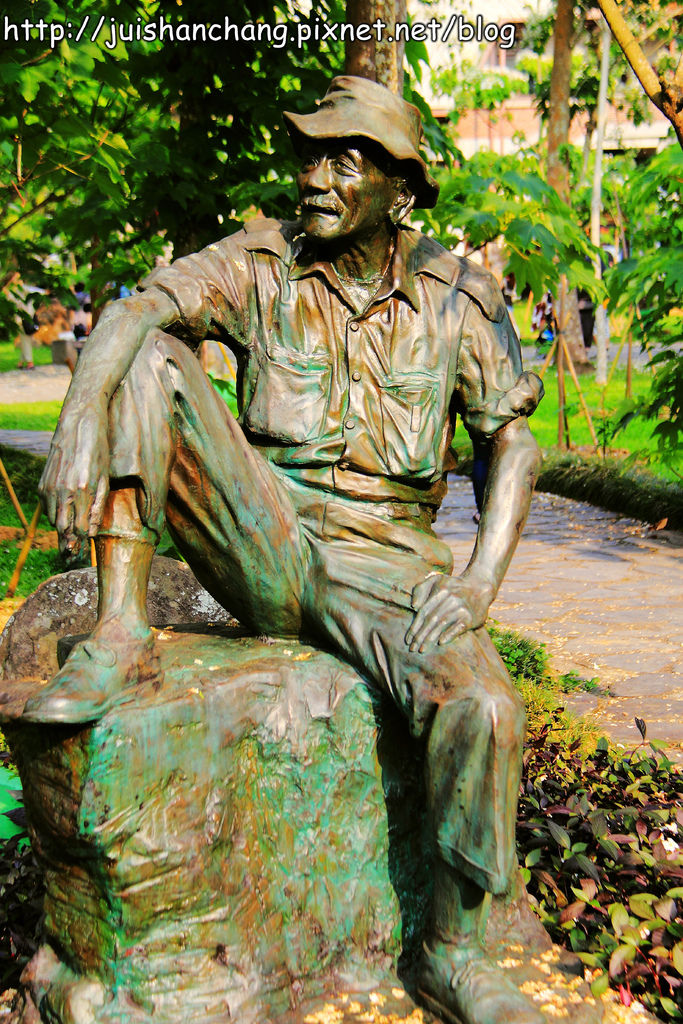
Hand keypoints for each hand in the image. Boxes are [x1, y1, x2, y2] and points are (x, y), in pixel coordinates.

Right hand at [39, 402, 109, 561]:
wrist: (79, 423)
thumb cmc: (99, 449)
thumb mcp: (105, 478)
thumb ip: (97, 507)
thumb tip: (90, 533)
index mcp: (83, 490)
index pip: (80, 530)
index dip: (81, 545)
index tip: (82, 555)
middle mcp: (63, 491)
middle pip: (63, 529)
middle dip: (67, 544)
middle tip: (71, 559)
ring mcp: (50, 487)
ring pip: (54, 520)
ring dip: (61, 532)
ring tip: (67, 545)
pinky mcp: (43, 483)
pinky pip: (48, 508)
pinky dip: (56, 516)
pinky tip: (63, 519)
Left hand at [405, 573, 493, 651]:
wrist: (480, 587)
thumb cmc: (453, 586)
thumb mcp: (436, 580)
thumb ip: (421, 589)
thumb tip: (414, 606)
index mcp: (440, 590)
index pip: (424, 611)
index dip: (415, 627)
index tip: (408, 640)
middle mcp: (450, 598)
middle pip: (431, 619)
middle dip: (420, 636)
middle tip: (412, 648)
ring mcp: (461, 608)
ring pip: (442, 624)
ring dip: (430, 638)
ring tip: (422, 649)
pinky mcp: (470, 617)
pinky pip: (458, 627)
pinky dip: (449, 634)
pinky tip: (441, 642)